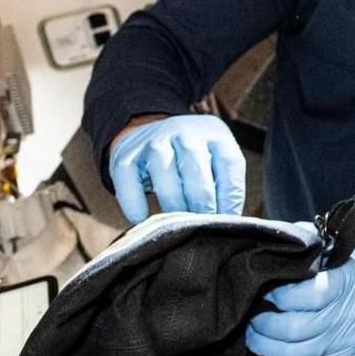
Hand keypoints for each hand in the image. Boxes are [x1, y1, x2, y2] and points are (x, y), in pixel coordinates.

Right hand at [107, 114, 245, 221]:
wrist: (148, 130)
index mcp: (214, 135)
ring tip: (177, 224)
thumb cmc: (192, 159)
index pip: (229, 162)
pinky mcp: (125, 155)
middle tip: (201, 225)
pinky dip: (134, 201)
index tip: (226, 220)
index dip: (229, 196)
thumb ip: (225, 187)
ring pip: (162, 168)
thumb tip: (228, 223)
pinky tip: (141, 219)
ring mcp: (153, 142)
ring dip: (172, 201)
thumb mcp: (215, 162)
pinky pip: (128, 179)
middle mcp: (184, 133)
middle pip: (194, 163)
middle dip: (201, 199)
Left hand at [244, 248, 354, 355]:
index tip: (265, 288)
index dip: (281, 295)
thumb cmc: (354, 271)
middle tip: (251, 312)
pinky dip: (282, 354)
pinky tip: (272, 342)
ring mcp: (347, 341)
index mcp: (350, 282)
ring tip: (254, 330)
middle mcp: (351, 314)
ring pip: (295, 352)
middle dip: (264, 322)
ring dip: (265, 343)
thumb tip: (278, 241)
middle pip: (296, 328)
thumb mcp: (340, 249)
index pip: (312, 295)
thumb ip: (309, 243)